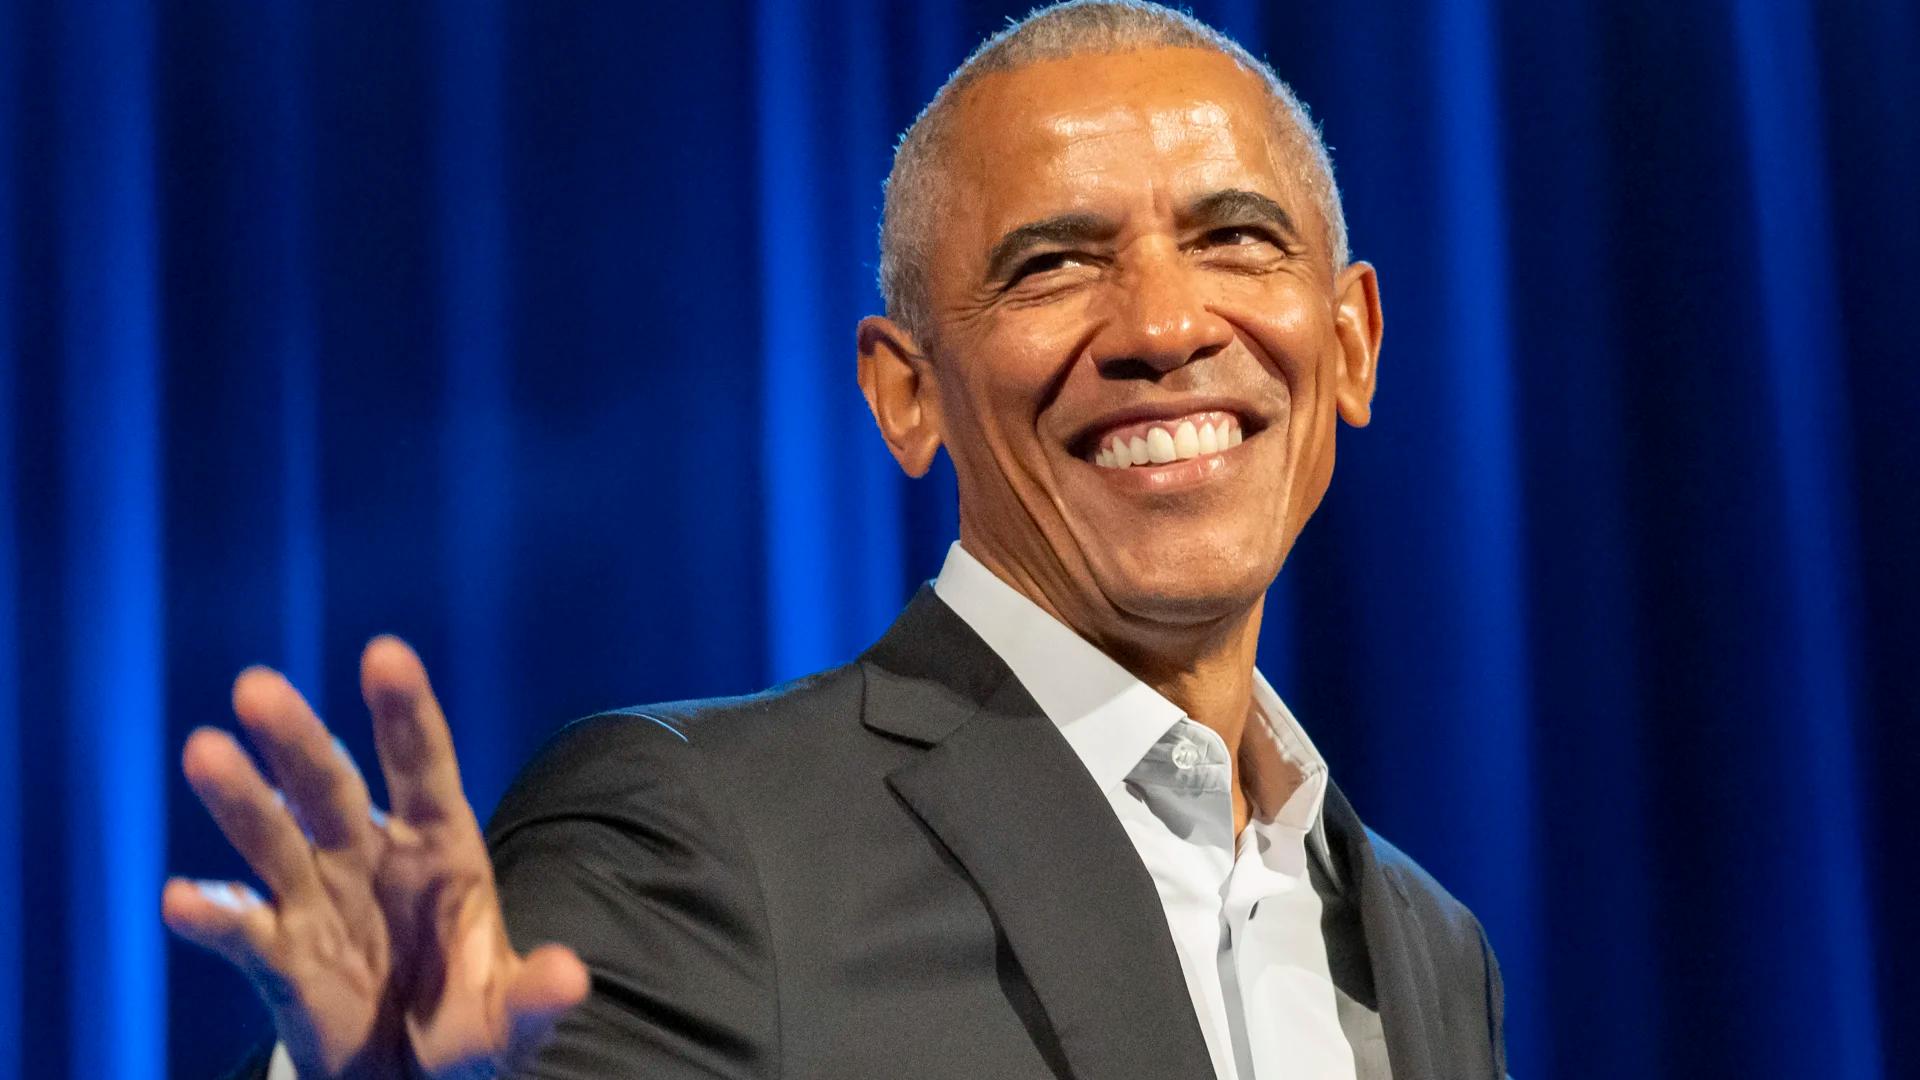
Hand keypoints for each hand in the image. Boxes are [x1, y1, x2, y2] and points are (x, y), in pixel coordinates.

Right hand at [162, 637, 589, 1077]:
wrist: (415, 1077)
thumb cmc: (470, 1026)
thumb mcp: (510, 1019)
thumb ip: (533, 999)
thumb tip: (568, 981)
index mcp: (441, 850)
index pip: (423, 768)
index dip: (405, 713)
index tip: (384, 654)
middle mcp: (373, 858)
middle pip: (332, 788)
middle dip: (298, 739)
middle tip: (257, 687)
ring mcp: (320, 902)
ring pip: (275, 839)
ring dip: (242, 799)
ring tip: (205, 752)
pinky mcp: (279, 958)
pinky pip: (243, 931)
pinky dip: (213, 915)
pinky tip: (184, 898)